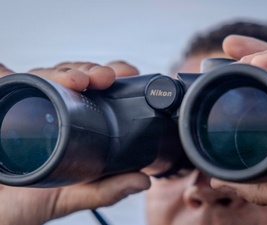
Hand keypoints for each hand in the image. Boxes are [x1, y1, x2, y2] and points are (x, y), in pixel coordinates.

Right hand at [0, 62, 149, 224]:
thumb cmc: (26, 202)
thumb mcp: (69, 197)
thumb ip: (105, 190)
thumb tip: (143, 180)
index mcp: (73, 124)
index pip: (96, 91)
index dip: (113, 76)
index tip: (128, 73)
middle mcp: (51, 110)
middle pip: (73, 77)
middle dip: (91, 71)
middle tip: (104, 78)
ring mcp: (26, 106)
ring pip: (45, 75)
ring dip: (62, 72)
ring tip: (78, 80)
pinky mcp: (1, 104)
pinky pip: (4, 82)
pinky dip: (7, 75)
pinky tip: (13, 73)